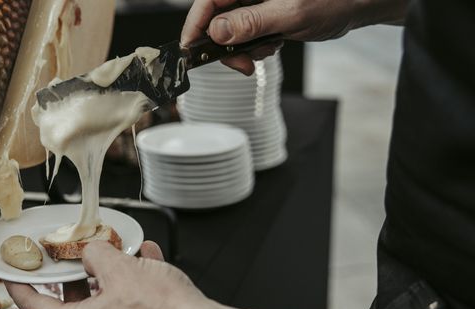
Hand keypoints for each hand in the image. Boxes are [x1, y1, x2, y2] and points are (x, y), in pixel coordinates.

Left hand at [5, 241, 209, 308]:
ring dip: (114, 273)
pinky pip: (133, 306)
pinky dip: (137, 283)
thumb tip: (93, 251)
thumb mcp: (121, 268)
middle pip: (77, 302)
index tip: (13, 279)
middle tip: (79, 254)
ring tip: (125, 250)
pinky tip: (149, 260)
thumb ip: (97, 255)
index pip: (38, 308)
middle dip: (80, 273)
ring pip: (109, 300)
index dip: (22, 289)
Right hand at [181, 0, 405, 73]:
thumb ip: (252, 22)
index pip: (207, 1)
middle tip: (241, 64)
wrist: (357, 5)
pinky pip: (246, 34)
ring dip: (243, 49)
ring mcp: (255, 2)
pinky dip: (255, 47)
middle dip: (225, 45)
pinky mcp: (263, 13)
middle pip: (215, 18)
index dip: (195, 26)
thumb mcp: (290, 14)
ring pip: (230, 30)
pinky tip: (274, 44)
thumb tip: (217, 31)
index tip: (191, 50)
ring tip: (268, 49)